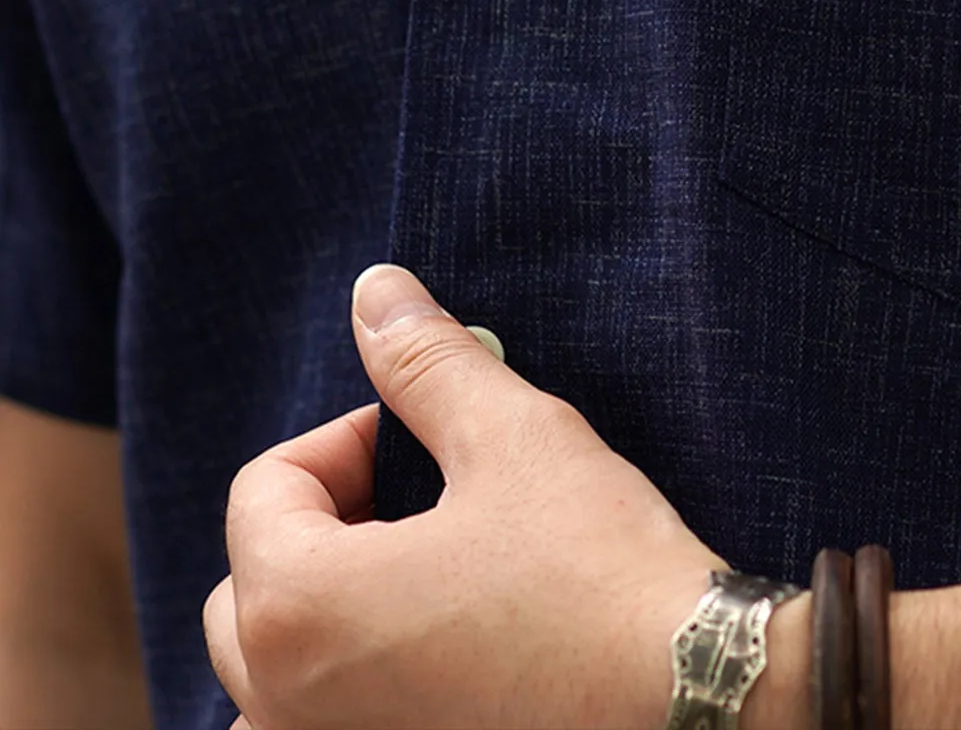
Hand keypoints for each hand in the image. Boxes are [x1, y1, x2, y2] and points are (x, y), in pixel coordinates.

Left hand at [203, 265, 725, 729]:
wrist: (690, 697)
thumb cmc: (597, 571)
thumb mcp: (510, 437)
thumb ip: (424, 363)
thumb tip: (374, 292)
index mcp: (298, 606)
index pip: (262, 491)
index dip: (345, 440)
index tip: (423, 434)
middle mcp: (285, 706)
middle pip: (250, 589)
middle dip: (322, 525)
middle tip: (419, 500)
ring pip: (273, 680)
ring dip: (319, 622)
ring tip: (415, 585)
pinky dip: (347, 693)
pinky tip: (432, 662)